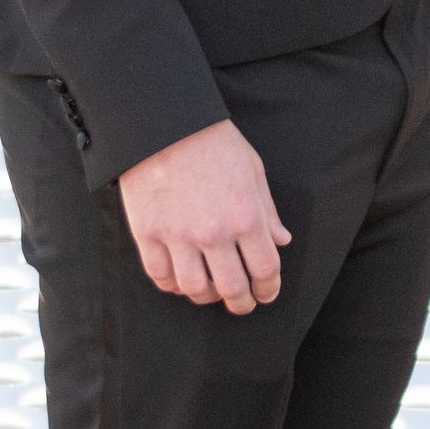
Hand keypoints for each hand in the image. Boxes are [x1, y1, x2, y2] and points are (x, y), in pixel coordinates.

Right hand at [120, 117, 290, 315]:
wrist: (162, 124)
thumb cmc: (213, 142)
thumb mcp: (253, 170)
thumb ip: (268, 210)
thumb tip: (282, 241)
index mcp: (246, 217)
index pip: (265, 269)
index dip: (269, 289)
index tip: (266, 294)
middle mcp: (214, 233)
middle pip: (232, 288)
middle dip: (241, 302)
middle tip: (242, 304)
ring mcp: (178, 236)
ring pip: (195, 288)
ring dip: (206, 296)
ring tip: (211, 291)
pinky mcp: (148, 234)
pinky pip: (161, 276)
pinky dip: (172, 284)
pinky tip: (180, 280)